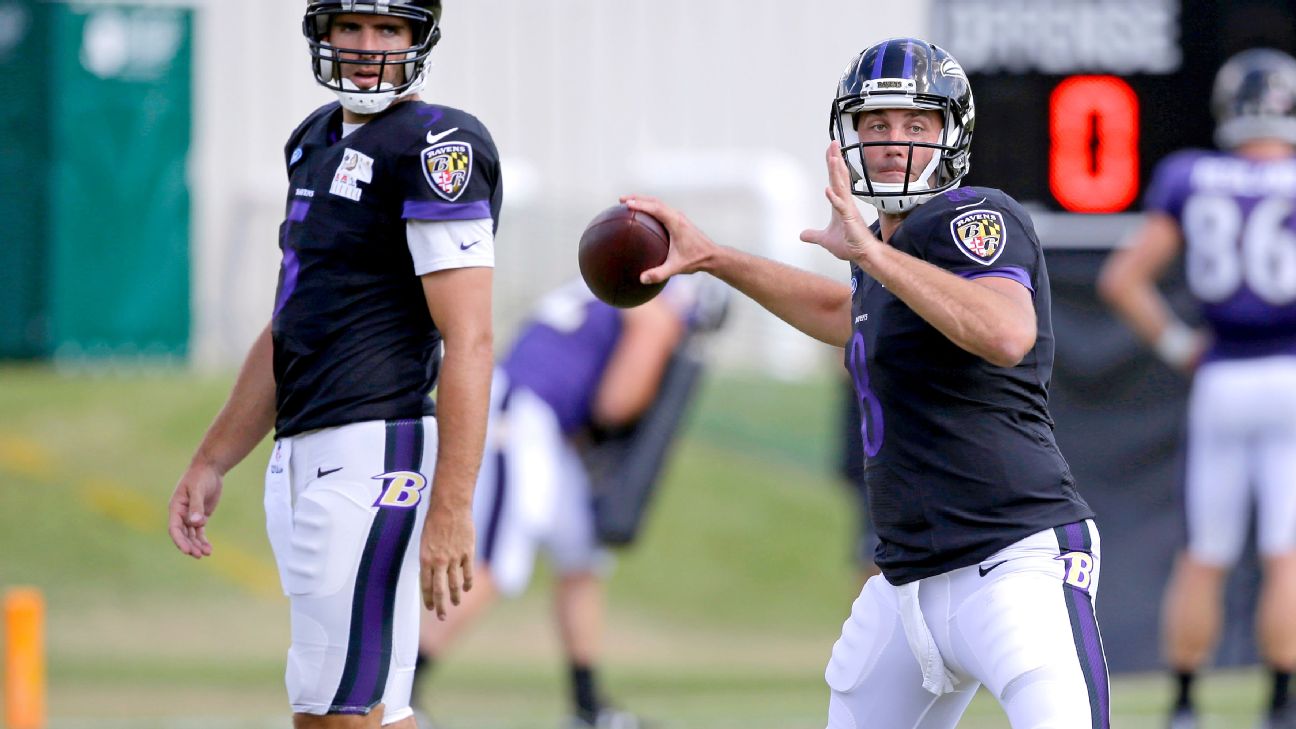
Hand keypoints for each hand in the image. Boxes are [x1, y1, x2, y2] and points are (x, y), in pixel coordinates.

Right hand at [168, 462, 222, 557]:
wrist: (209, 469)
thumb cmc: (200, 477)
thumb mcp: (198, 490)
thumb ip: (197, 506)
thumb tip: (196, 523)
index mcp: (176, 507)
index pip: (175, 528)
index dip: (179, 541)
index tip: (187, 551)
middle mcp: (181, 514)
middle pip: (183, 535)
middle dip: (190, 545)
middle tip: (198, 555)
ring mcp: (190, 516)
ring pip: (191, 535)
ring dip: (197, 545)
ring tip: (206, 553)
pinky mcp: (201, 516)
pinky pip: (199, 532)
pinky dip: (203, 540)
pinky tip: (209, 549)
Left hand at [420, 504, 474, 619]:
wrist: (450, 506)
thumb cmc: (435, 521)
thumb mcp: (425, 541)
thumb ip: (429, 559)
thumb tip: (432, 574)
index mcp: (426, 559)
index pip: (426, 586)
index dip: (428, 599)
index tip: (430, 608)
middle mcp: (439, 561)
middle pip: (440, 591)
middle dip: (440, 607)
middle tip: (441, 616)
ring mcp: (454, 558)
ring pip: (455, 585)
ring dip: (455, 597)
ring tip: (455, 604)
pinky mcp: (468, 553)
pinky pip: (468, 573)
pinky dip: (467, 583)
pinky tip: (466, 589)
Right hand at [621, 195, 718, 284]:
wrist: (712, 256)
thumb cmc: (695, 260)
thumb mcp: (676, 268)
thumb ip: (659, 274)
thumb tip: (641, 279)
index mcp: (676, 223)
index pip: (656, 208)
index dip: (640, 204)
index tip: (627, 204)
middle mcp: (677, 216)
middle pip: (655, 201)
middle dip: (638, 198)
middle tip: (621, 200)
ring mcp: (678, 217)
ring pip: (658, 203)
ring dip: (643, 200)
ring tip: (628, 203)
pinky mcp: (679, 220)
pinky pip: (661, 209)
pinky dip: (649, 207)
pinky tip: (641, 215)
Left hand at [800, 141, 881, 260]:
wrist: (863, 255)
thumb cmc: (850, 245)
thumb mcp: (825, 240)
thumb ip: (814, 235)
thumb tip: (802, 235)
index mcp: (841, 204)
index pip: (837, 180)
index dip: (833, 166)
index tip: (831, 151)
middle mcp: (846, 203)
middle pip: (840, 177)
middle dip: (836, 160)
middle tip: (833, 143)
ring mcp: (848, 210)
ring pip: (841, 188)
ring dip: (836, 173)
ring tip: (833, 158)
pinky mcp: (850, 220)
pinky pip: (841, 207)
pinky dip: (834, 199)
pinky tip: (828, 190)